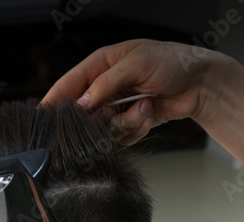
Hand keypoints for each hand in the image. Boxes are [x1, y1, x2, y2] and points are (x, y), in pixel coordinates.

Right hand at [41, 39, 222, 144]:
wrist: (201, 83)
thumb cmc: (172, 63)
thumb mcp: (137, 64)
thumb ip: (106, 83)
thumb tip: (82, 102)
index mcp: (102, 64)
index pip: (70, 83)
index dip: (55, 98)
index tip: (42, 115)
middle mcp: (106, 87)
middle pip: (84, 112)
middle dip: (99, 117)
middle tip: (113, 113)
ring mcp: (117, 106)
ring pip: (104, 128)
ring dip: (126, 121)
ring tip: (145, 105)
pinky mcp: (130, 122)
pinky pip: (122, 136)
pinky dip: (137, 127)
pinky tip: (151, 112)